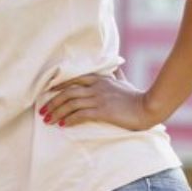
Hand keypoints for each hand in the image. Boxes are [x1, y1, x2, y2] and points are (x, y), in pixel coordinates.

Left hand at [38, 72, 160, 130]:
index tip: (47, 92)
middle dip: (53, 102)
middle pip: (67, 92)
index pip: (73, 80)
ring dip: (57, 112)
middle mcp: (96, 87)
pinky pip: (81, 114)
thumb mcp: (124, 82)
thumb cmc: (136, 96)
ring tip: (48, 120)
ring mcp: (99, 98)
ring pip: (71, 103)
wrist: (149, 108)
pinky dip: (70, 119)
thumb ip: (117, 74)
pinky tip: (63, 124)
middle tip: (42, 111)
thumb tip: (116, 66)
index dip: (58, 86)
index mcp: (99, 79)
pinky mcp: (103, 111)